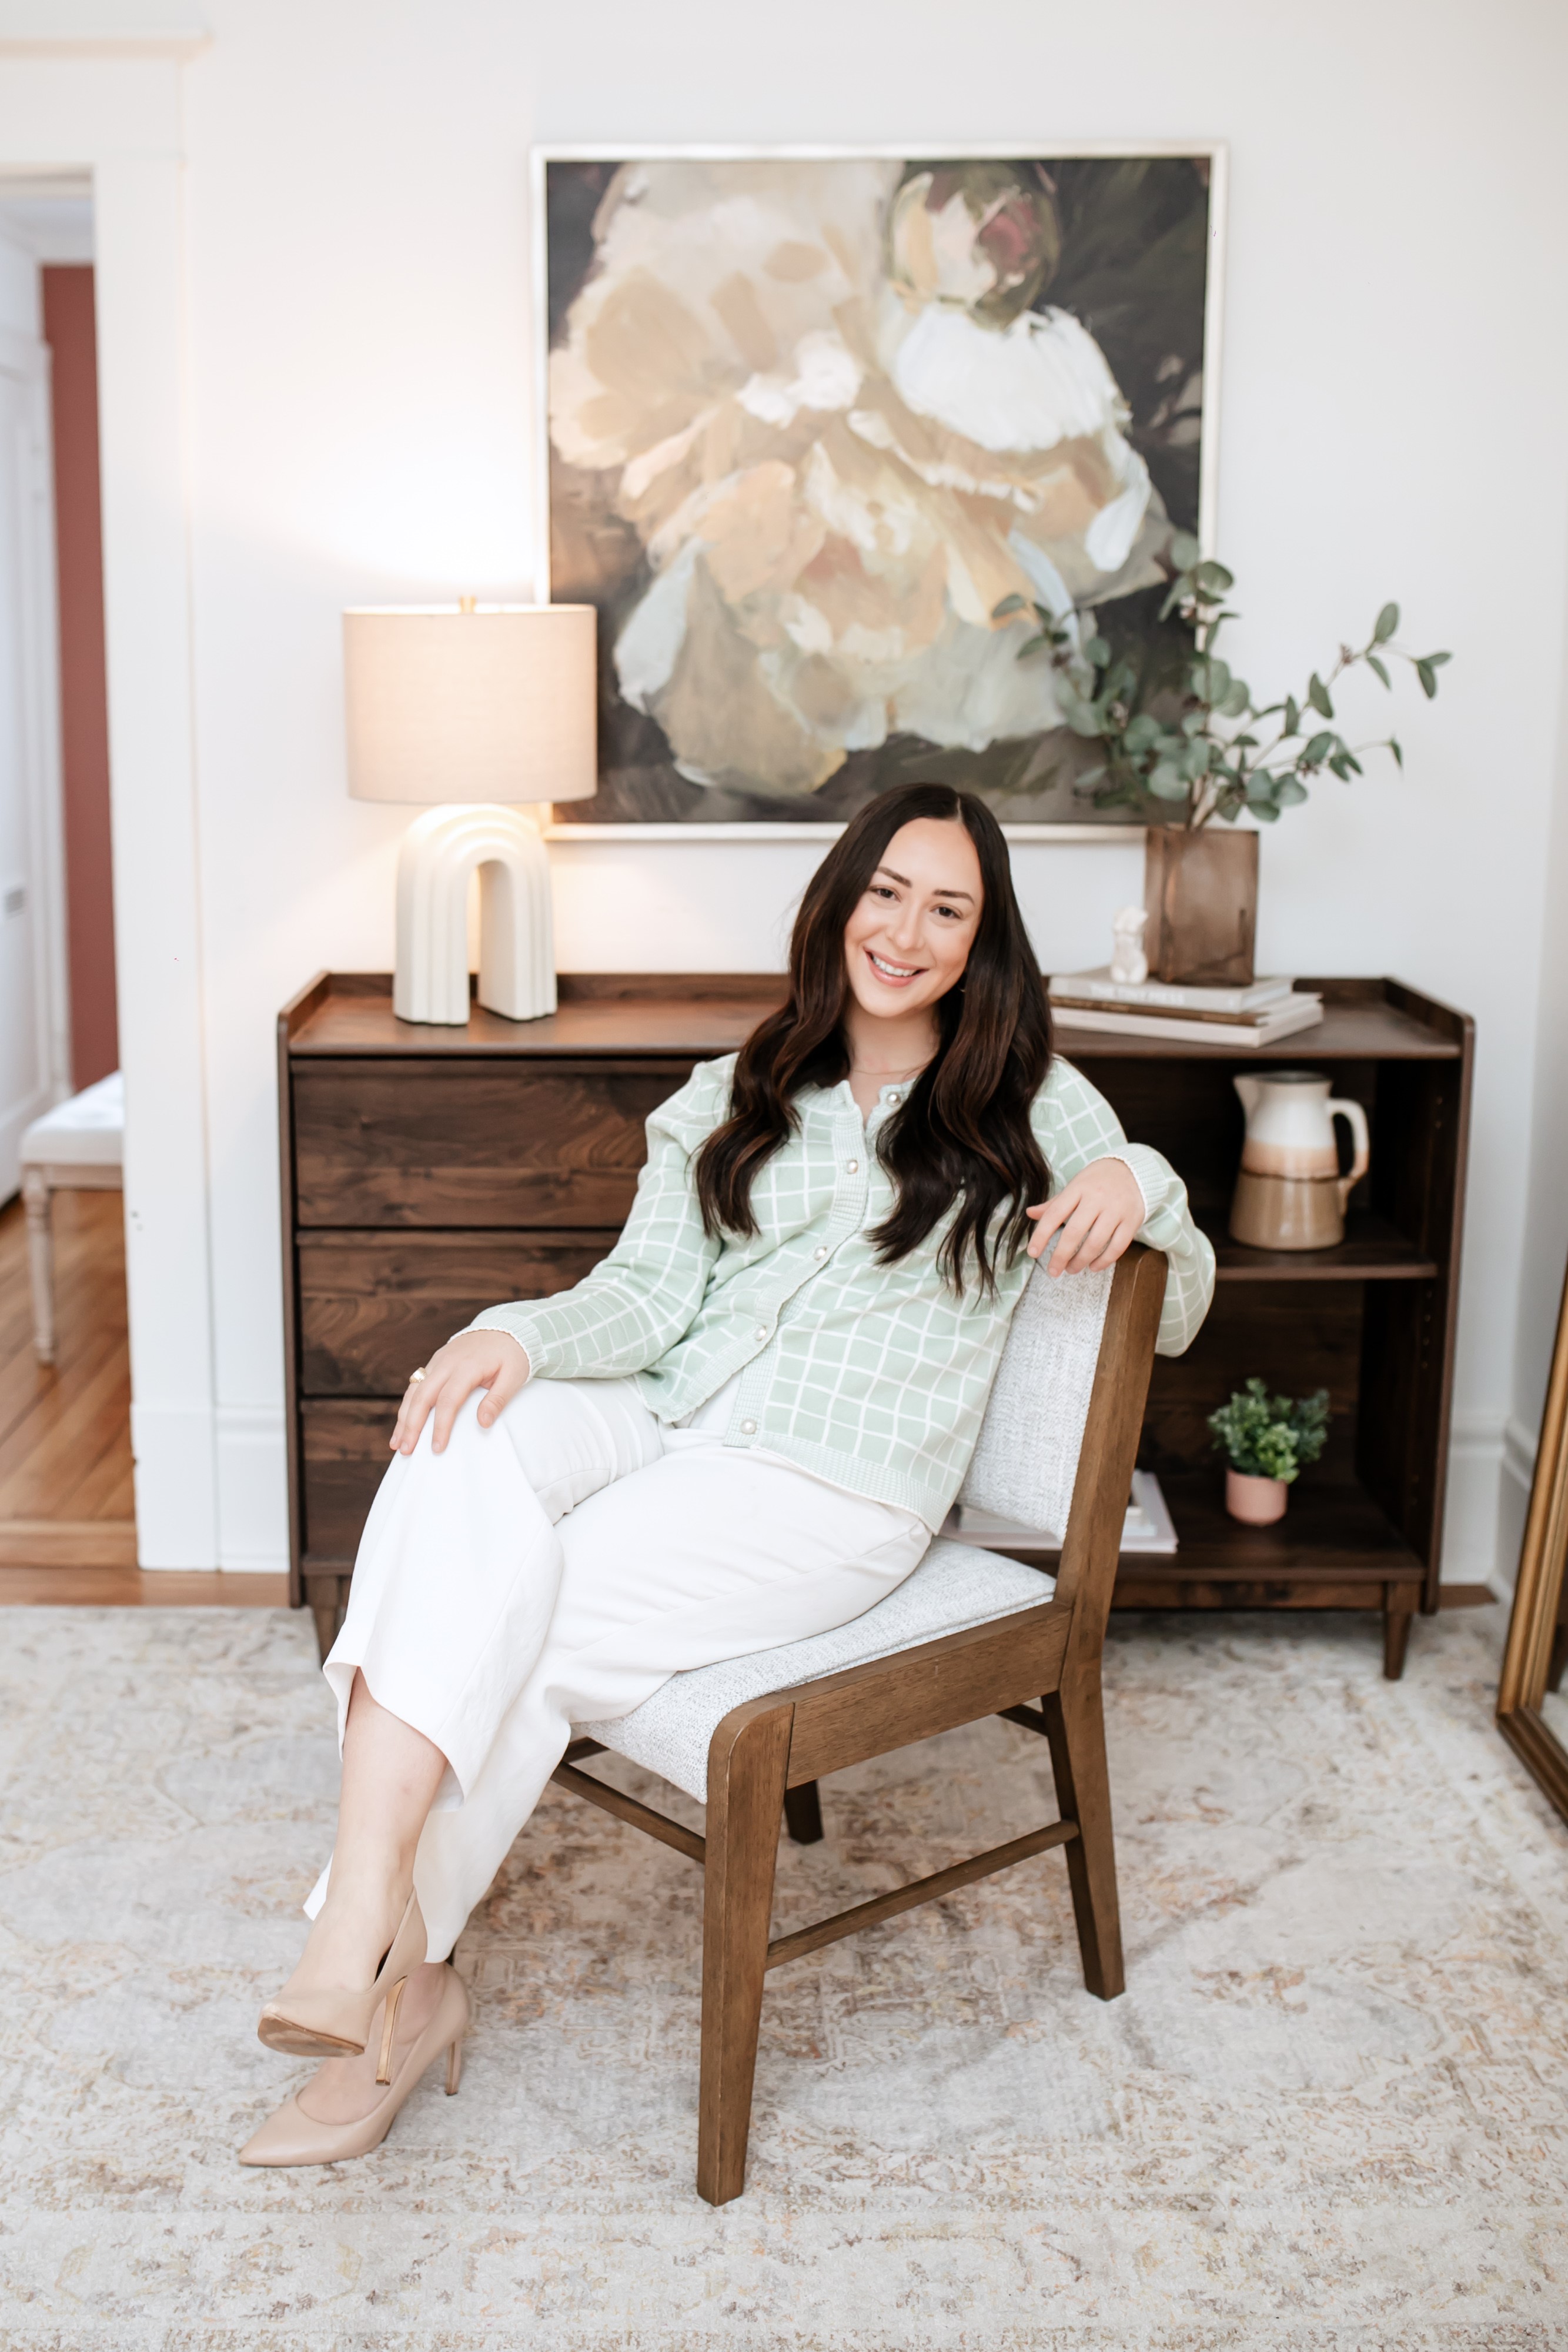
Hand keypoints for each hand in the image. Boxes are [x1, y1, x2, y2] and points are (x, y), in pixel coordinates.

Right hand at [389, 1329, 530, 1456]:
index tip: (437, 1448)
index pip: (448, 1400)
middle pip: (422, 1396)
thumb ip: (498, 1399)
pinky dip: (407, 1405)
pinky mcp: (435, 1362)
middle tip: (405, 1450)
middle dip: (411, 1425)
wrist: (506, 1327)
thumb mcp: (514, 1376)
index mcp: (467, 1366)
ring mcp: (438, 1361)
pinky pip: (416, 1384)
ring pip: (414, 1390)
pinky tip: (403, 1423)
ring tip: (397, 1443)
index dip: (440, 1426)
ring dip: (403, 1417)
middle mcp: (447, 1362)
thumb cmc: (512, 1354)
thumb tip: (483, 1423)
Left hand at [1025, 1157, 1144, 1276]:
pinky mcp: (1132, 1221)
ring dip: (1081, 1261)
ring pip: (1096, 1242)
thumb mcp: (1075, 1186)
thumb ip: (1054, 1203)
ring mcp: (1116, 1210)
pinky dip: (1104, 1261)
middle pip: (1074, 1232)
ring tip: (1071, 1269)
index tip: (1032, 1253)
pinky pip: (1118, 1246)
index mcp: (1078, 1188)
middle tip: (1053, 1271)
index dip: (1041, 1235)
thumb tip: (1030, 1213)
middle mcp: (1097, 1198)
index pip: (1055, 1213)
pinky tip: (1093, 1267)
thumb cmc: (1097, 1182)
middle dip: (1061, 1255)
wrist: (1134, 1170)